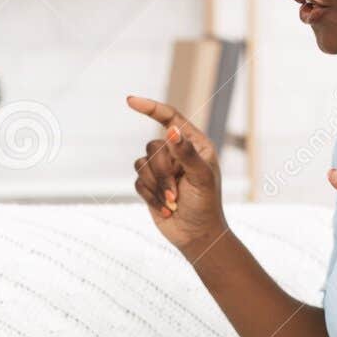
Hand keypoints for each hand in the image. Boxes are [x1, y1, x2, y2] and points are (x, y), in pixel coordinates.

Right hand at [128, 94, 228, 261]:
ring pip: (142, 165)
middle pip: (153, 147)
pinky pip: (137, 181)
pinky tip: (165, 208)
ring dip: (156, 187)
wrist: (196, 235)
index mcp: (194, 144)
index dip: (150, 108)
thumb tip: (171, 131)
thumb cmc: (206, 205)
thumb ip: (186, 153)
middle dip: (162, 173)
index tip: (130, 100)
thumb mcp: (201, 178)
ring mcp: (162, 169)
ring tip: (172, 203)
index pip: (170, 118)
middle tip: (176, 193)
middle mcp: (177, 153)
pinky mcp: (150, 185)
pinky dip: (150, 196)